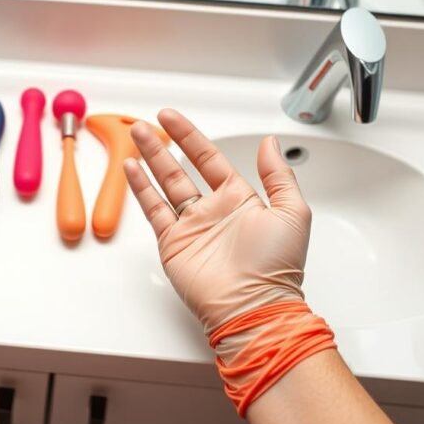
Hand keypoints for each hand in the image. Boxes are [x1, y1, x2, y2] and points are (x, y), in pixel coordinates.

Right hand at [124, 109, 309, 337]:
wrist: (252, 306)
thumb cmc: (277, 268)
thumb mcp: (292, 212)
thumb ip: (278, 176)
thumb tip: (270, 144)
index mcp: (240, 200)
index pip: (209, 158)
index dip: (190, 136)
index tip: (172, 118)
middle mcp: (213, 211)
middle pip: (181, 168)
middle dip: (164, 144)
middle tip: (146, 124)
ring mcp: (190, 227)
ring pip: (164, 184)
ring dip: (149, 159)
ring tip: (135, 137)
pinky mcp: (173, 244)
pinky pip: (154, 210)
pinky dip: (141, 189)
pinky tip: (132, 170)